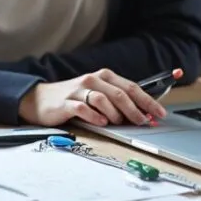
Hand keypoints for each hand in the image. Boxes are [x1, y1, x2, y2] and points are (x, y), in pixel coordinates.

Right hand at [18, 69, 167, 127]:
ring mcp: (78, 90)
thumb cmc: (73, 98)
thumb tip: (143, 114)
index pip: (131, 86)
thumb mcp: (96, 94)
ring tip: (118, 123)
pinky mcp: (66, 103)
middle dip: (136, 110)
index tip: (160, 113)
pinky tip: (101, 122)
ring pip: (104, 99)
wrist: (40, 99)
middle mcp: (92, 80)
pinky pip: (84, 108)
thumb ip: (117, 101)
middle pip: (120, 93)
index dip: (147, 100)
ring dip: (116, 114)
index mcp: (103, 76)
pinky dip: (95, 116)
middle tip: (143, 123)